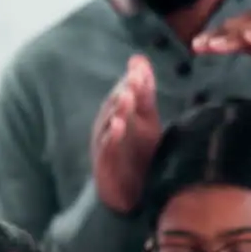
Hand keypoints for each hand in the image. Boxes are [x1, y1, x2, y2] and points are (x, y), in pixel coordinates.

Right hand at [91, 55, 162, 213]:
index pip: (125, 92)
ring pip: (108, 124)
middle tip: (134, 78)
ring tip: (126, 97)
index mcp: (119, 113)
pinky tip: (118, 126)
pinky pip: (106, 147)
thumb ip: (144, 91)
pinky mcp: (103, 163)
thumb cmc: (137, 153)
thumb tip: (139, 58)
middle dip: (124, 91)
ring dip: (117, 110)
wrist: (130, 193)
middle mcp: (108, 126)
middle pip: (114, 105)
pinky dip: (111, 136)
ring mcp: (104, 145)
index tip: (140, 67)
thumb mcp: (146, 119)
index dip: (132, 80)